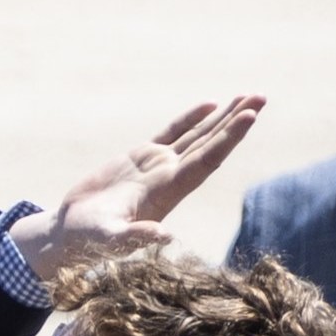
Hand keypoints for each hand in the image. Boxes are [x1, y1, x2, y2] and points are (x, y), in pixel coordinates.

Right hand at [23, 95, 262, 284]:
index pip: (207, 159)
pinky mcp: (140, 157)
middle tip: (261, 95)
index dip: (229, 137)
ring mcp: (158, 165)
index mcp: (168, 191)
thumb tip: (165, 236)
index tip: (250, 115)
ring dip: (224, 117)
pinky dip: (191, 119)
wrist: (73, 233)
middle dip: (236, 120)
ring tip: (248, 95)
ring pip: (199, 135)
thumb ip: (135, 237)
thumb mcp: (111, 239)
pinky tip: (210, 105)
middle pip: (212, 143)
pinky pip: (173, 133)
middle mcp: (171, 176)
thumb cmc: (89, 239)